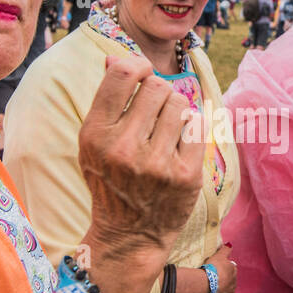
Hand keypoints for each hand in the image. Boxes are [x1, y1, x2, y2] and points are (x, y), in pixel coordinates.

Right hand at [79, 55, 204, 280]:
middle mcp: (123, 148)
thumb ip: (106, 100)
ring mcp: (157, 164)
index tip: (142, 74)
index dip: (137, 66)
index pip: (122, 74)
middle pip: (157, 87)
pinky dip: (192, 129)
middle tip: (154, 113)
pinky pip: (199, 125)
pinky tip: (179, 145)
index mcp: (95, 135)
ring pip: (180, 104)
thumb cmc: (111, 179)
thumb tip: (116, 57)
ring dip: (176, 111)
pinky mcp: (186, 175)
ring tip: (166, 131)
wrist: (129, 235)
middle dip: (159, 93)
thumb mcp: (94, 142)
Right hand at [204, 246, 237, 292]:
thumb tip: (230, 244)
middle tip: (214, 283)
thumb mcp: (219, 256)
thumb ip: (225, 250)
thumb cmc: (212, 269)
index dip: (225, 271)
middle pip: (230, 284)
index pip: (231, 270)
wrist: (207, 286)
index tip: (219, 271)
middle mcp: (233, 285)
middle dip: (225, 284)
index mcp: (232, 272)